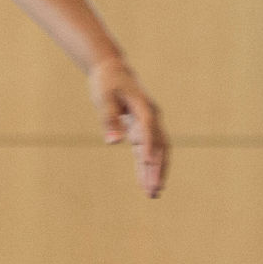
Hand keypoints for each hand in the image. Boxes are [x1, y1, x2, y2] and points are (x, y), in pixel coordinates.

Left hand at [90, 60, 167, 197]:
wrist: (112, 69)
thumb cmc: (107, 81)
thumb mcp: (103, 97)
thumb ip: (109, 119)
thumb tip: (113, 143)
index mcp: (143, 107)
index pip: (148, 130)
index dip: (149, 146)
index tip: (148, 164)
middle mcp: (151, 118)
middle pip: (158, 146)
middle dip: (157, 169)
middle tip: (154, 190)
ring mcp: (147, 125)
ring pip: (155, 152)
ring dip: (154, 172)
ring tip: (153, 194)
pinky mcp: (140, 130)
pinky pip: (145, 152)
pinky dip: (145, 167)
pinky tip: (145, 184)